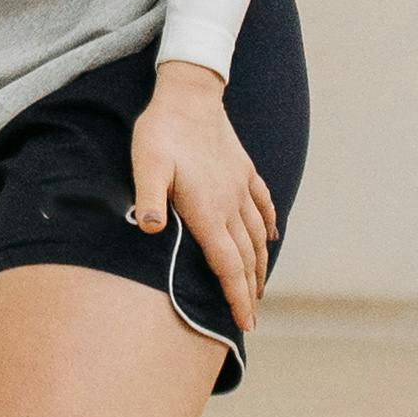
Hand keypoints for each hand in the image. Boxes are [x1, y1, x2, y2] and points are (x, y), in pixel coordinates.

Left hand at [129, 61, 278, 331]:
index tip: (244, 323)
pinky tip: (271, 237)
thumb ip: (149, 197)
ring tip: (259, 288)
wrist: (190, 93)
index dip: (237, 297)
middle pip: (246, 258)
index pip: (228, 265)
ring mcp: (241, 188)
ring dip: (260, 265)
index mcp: (209, 211)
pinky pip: (263, 206)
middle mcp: (231, 205)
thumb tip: (151, 231)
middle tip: (251, 319)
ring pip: (258, 236)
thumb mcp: (146, 164)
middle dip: (250, 291)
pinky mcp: (244, 172)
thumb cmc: (161, 131)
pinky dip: (269, 227)